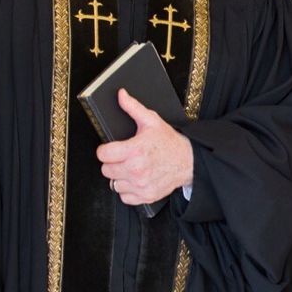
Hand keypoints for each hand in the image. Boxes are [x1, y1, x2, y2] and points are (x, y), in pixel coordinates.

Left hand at [99, 89, 193, 206]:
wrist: (189, 161)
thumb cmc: (169, 142)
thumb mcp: (152, 121)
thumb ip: (133, 108)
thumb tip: (121, 95)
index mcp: (134, 150)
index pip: (102, 154)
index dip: (105, 150)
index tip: (111, 149)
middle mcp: (136, 169)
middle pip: (106, 170)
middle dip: (113, 163)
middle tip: (124, 158)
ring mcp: (140, 185)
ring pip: (113, 184)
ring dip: (120, 177)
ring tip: (131, 168)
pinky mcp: (145, 196)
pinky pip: (124, 196)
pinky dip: (128, 190)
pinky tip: (136, 179)